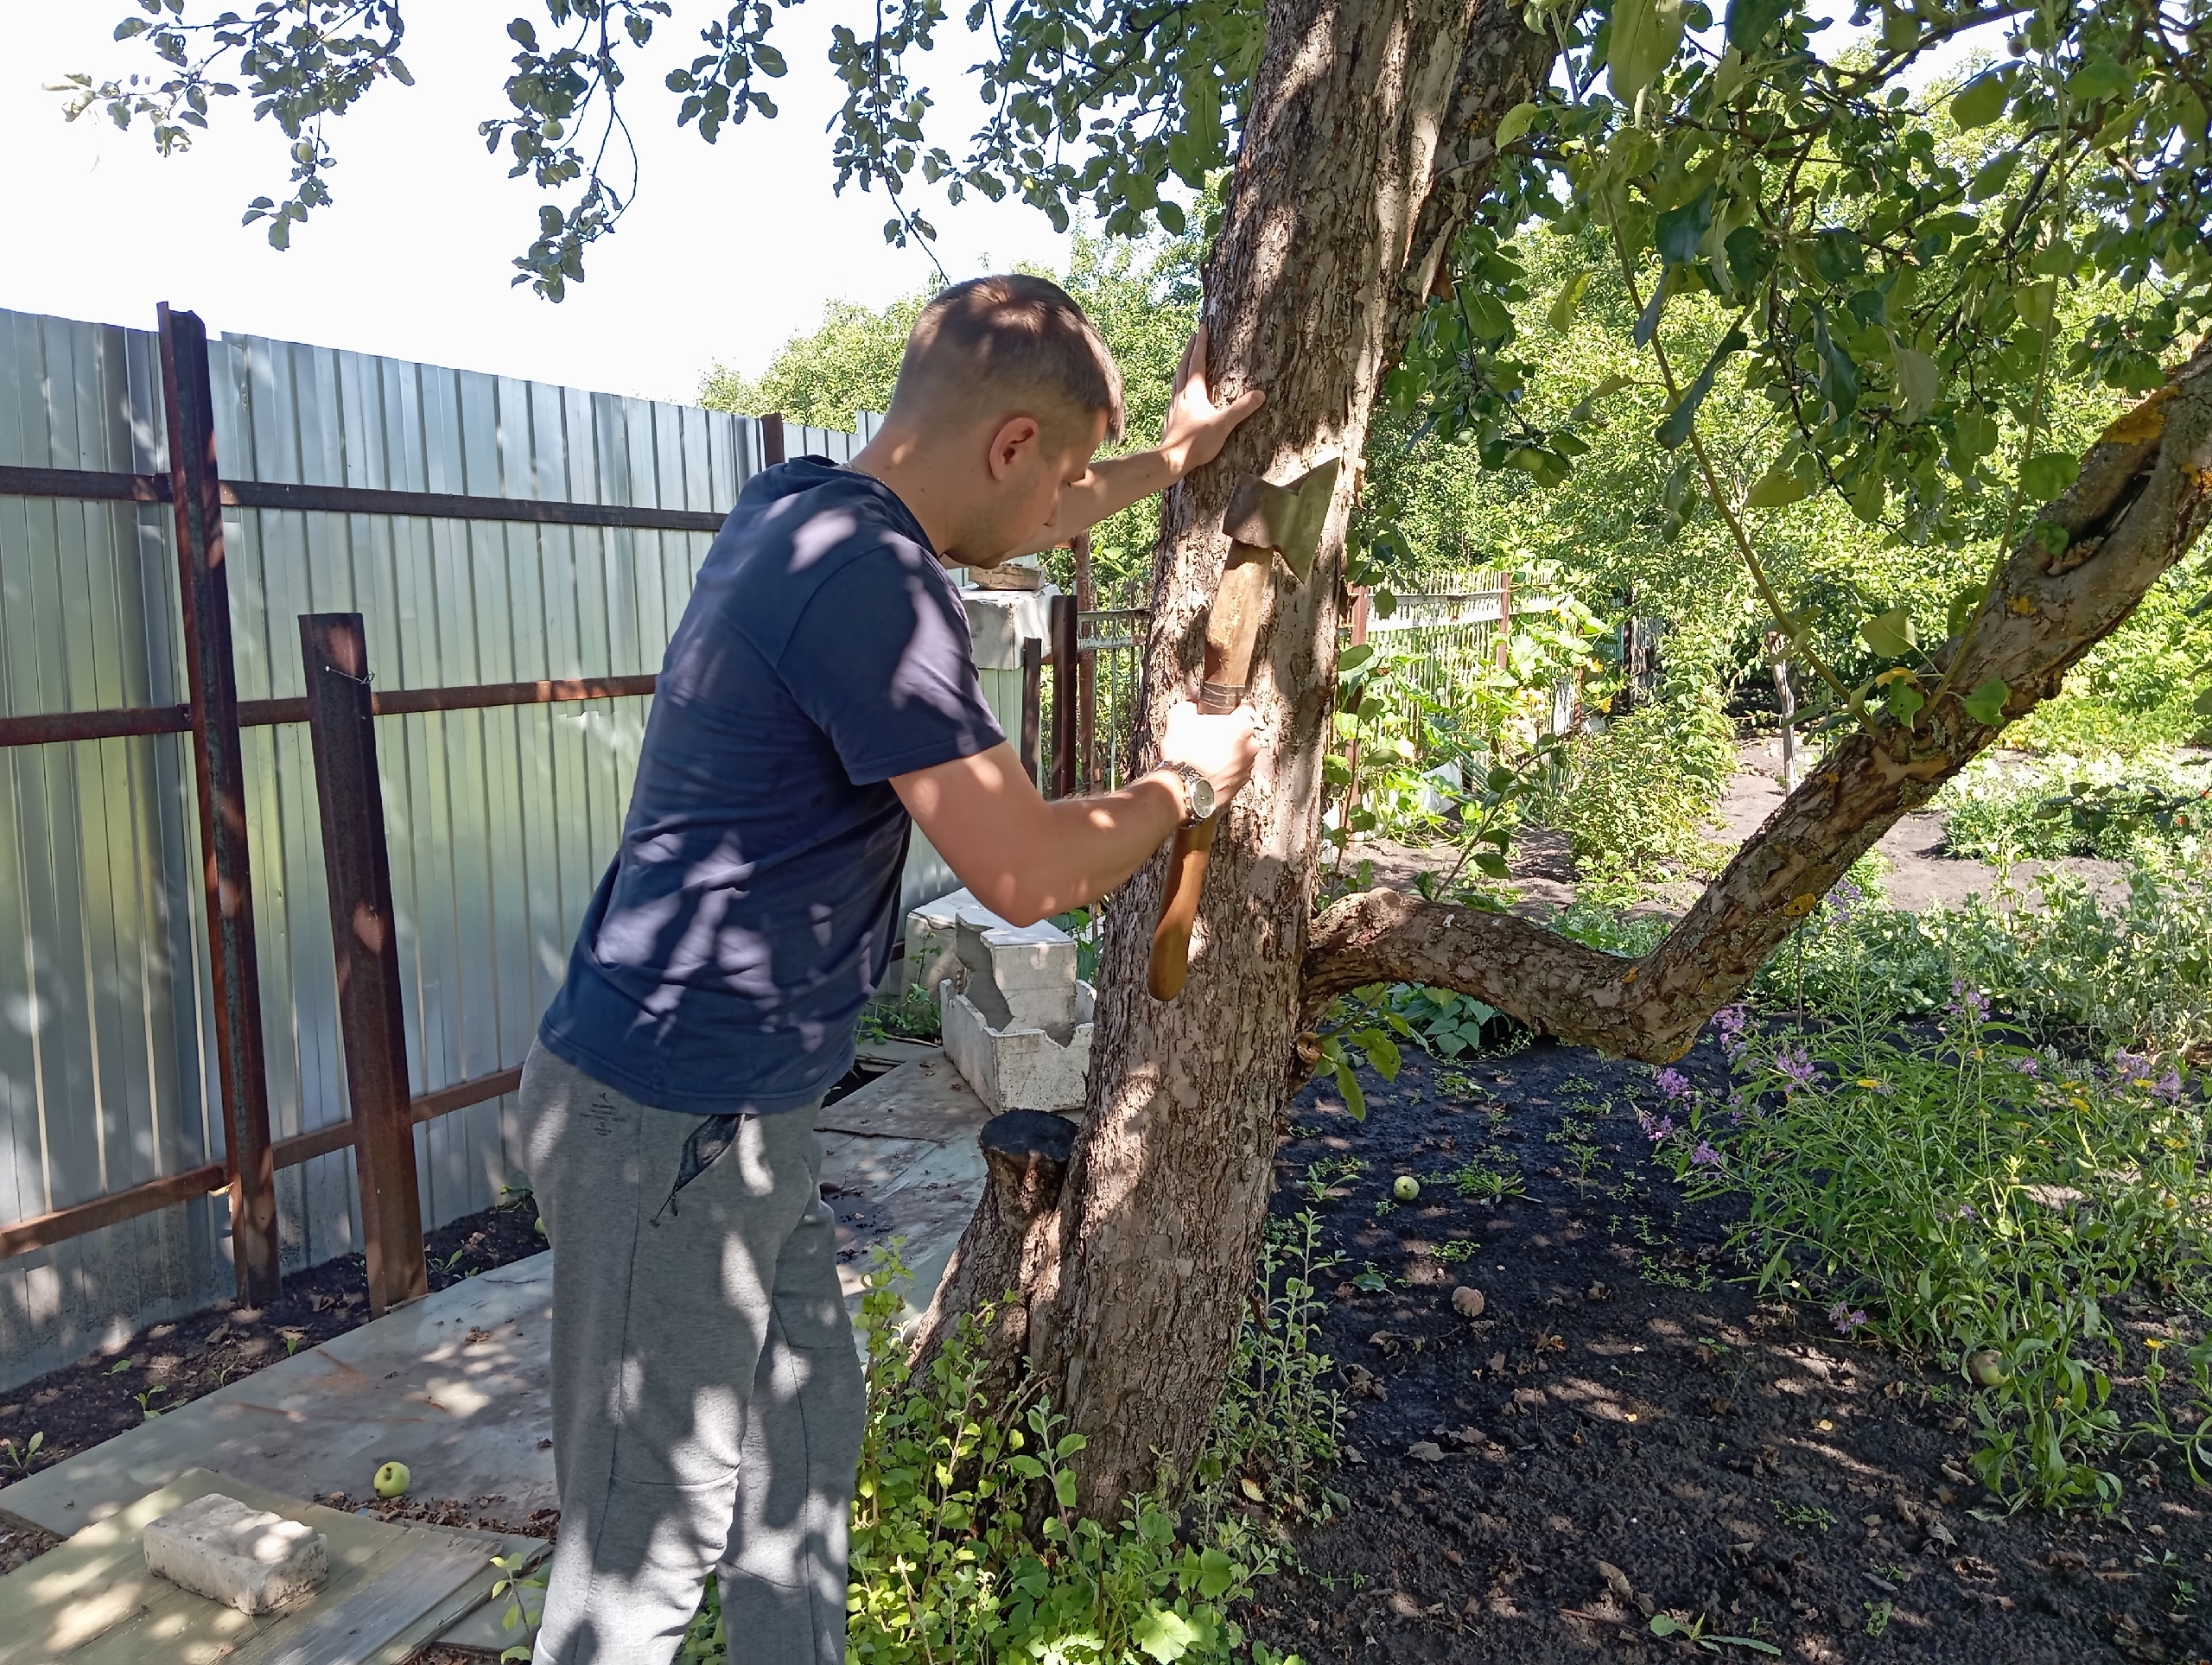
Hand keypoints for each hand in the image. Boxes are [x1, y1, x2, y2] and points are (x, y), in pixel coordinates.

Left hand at [1159, 326, 1264, 477]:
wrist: (1171, 460)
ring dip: (1182, 364)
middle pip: (1183, 365)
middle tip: (1193, 336)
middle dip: (1189, 349)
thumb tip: (1260, 395)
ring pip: (1177, 378)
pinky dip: (1179, 383)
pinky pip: (1175, 392)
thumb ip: (1241, 409)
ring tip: (1186, 358)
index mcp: (1193, 391)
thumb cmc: (1196, 443)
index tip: (1201, 328)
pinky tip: (1181, 390)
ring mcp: (1174, 405)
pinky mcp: (1171, 417)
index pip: (1197, 361)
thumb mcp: (1222, 425)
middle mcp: (1181, 394)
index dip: (1200, 344)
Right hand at [1160, 699, 1259, 805]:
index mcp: (1242, 726)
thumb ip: (1189, 707)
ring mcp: (1247, 767)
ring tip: (1207, 756)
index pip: (1247, 707)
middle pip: (1244, 732)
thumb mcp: (1178, 718)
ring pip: (1240, 753)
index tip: (1224, 711)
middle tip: (1210, 735)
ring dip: (1229, 752)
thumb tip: (1191, 707)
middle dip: (1230, 733)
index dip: (1233, 708)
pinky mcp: (1240, 785)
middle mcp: (1250, 747)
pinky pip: (1235, 771)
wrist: (1182, 790)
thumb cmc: (1184, 754)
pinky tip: (1208, 770)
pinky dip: (1226, 770)